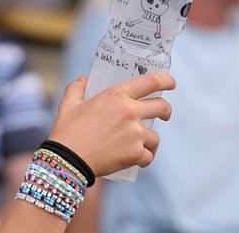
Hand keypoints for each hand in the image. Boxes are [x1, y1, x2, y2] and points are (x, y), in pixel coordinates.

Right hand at [48, 74, 173, 176]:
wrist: (68, 159)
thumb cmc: (67, 130)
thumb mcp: (68, 104)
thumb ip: (76, 88)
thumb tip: (82, 79)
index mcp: (116, 95)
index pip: (151, 82)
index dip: (166, 80)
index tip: (170, 83)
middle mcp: (130, 112)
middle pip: (162, 107)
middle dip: (166, 111)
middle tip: (163, 114)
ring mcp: (135, 134)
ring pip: (155, 136)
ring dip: (149, 140)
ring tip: (138, 145)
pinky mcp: (136, 153)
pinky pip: (148, 156)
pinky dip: (143, 158)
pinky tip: (135, 159)